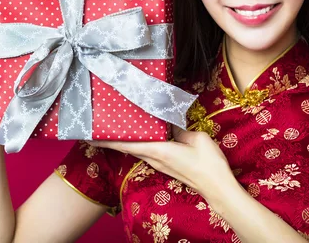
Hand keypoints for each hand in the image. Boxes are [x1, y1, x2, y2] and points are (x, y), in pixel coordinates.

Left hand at [88, 125, 234, 200]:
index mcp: (159, 151)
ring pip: (137, 150)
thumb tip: (168, 121)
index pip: (127, 145)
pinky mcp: (166, 166)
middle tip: (99, 127)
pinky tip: (141, 136)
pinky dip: (138, 144)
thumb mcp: (196, 138)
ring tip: (116, 128)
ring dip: (125, 141)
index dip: (108, 141)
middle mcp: (155, 159)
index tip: (91, 136)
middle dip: (112, 139)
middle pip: (128, 148)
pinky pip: (147, 152)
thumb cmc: (208, 163)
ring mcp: (160, 164)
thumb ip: (179, 129)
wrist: (217, 187)